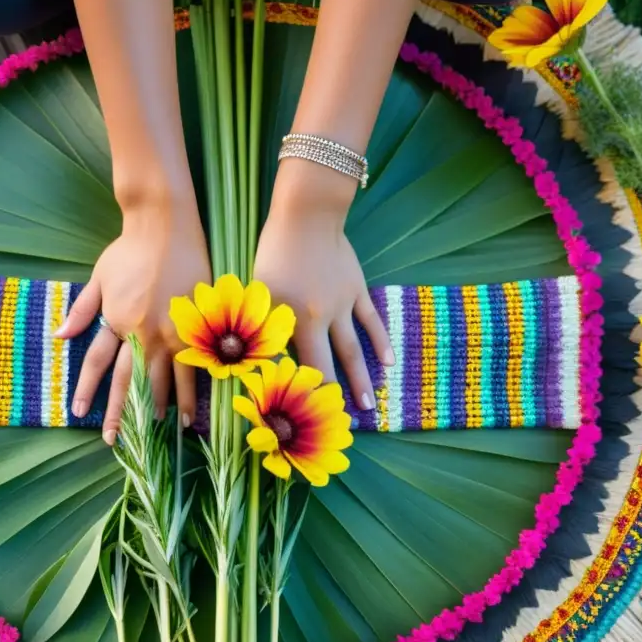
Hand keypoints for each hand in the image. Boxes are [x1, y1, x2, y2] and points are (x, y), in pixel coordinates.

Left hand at [56, 197, 210, 443]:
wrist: (167, 227)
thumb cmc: (131, 248)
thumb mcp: (99, 277)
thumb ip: (82, 309)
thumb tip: (59, 335)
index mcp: (116, 320)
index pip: (98, 363)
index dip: (87, 388)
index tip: (78, 411)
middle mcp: (141, 333)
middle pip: (128, 382)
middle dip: (120, 413)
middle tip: (113, 441)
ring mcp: (171, 333)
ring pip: (161, 381)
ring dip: (156, 410)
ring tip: (154, 434)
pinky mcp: (195, 330)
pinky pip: (191, 369)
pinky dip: (188, 394)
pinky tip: (187, 414)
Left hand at [254, 167, 393, 410]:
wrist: (306, 215)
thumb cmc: (272, 251)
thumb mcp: (256, 291)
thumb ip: (258, 326)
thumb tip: (252, 362)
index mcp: (290, 322)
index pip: (295, 367)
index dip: (301, 396)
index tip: (304, 421)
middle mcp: (319, 319)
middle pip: (329, 367)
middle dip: (335, 398)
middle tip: (342, 426)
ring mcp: (343, 306)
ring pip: (354, 350)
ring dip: (362, 380)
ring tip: (371, 406)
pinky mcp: (357, 290)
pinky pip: (372, 322)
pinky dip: (380, 343)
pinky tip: (388, 364)